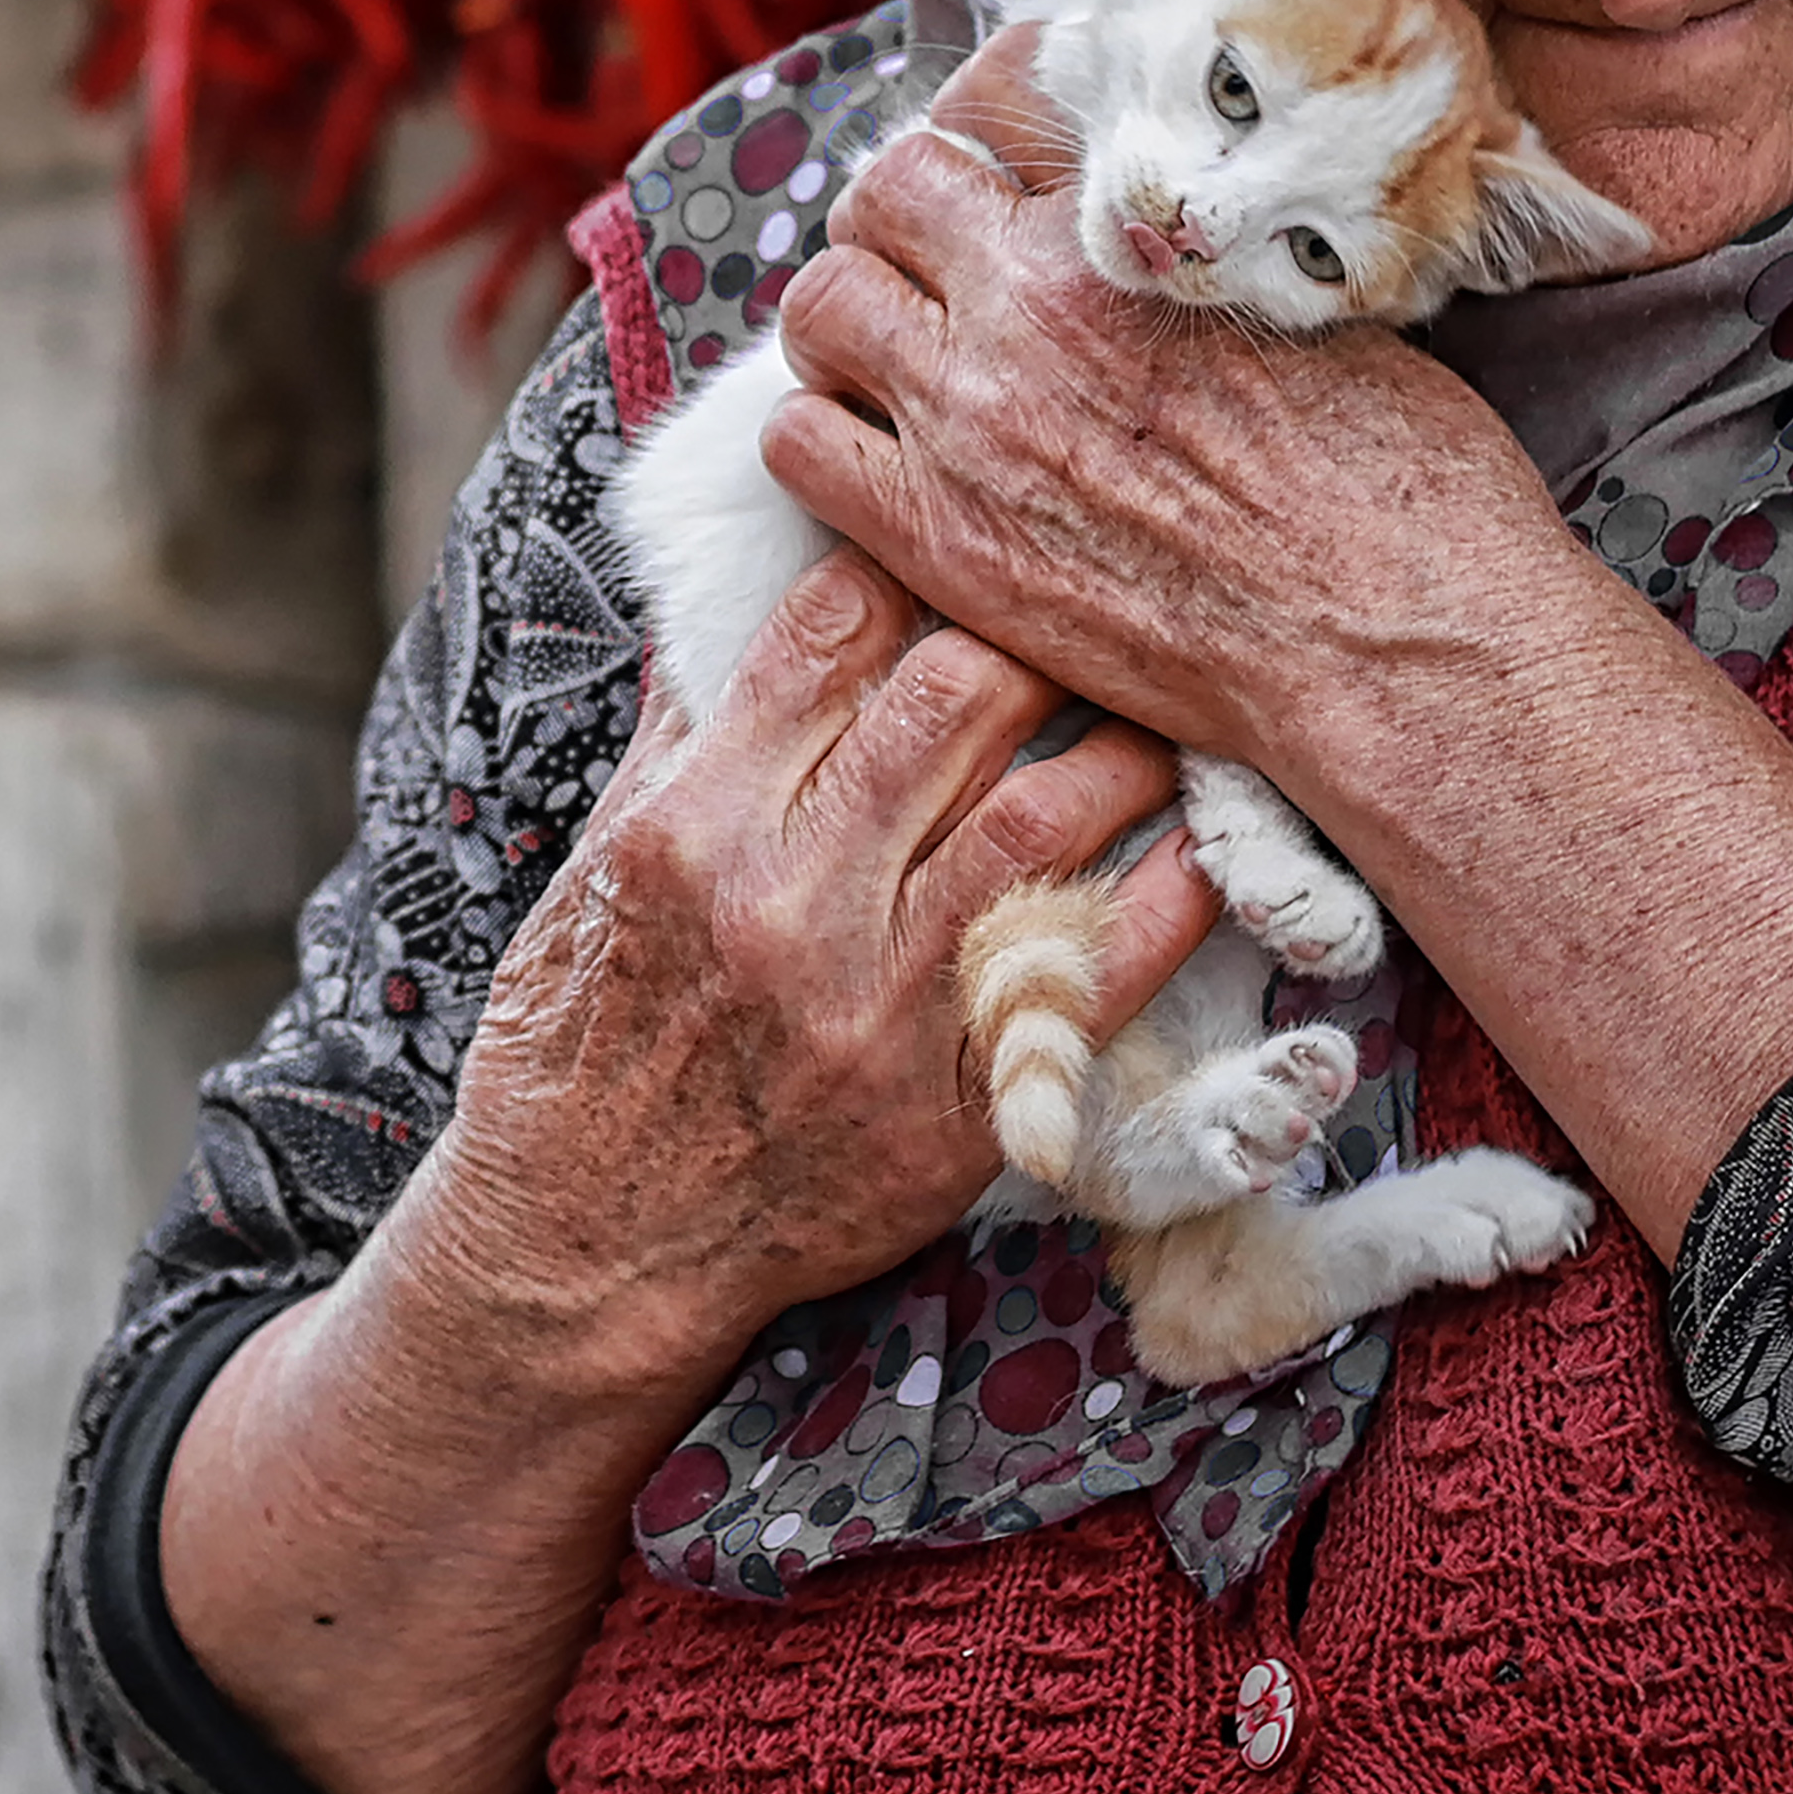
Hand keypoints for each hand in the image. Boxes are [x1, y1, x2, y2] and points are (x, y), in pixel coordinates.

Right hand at [394, 546, 1192, 1409]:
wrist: (595, 1245)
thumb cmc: (584, 1046)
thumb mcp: (591, 872)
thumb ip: (678, 740)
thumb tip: (728, 611)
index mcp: (693, 826)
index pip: (828, 633)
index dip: (905, 563)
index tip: (950, 548)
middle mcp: (790, 899)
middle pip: (956, 696)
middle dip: (1030, 632)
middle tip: (1077, 618)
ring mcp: (883, 1000)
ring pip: (1048, 807)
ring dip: (1125, 741)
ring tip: (1158, 709)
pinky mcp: (961, 1093)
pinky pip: (1104, 963)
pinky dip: (1173, 888)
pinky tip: (1208, 838)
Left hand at [758, 23, 1594, 788]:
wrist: (1394, 646)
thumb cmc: (1400, 485)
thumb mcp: (1319, 304)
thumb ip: (1205, 250)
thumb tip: (1167, 224)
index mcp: (1130, 234)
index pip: (997, 102)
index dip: (990, 127)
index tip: (999, 162)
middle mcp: (1028, 309)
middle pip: (884, 188)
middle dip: (903, 216)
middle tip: (936, 265)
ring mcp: (968, 424)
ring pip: (819, 308)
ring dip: (850, 319)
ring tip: (900, 358)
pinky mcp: (939, 542)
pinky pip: (800, 448)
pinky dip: (826, 436)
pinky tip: (886, 457)